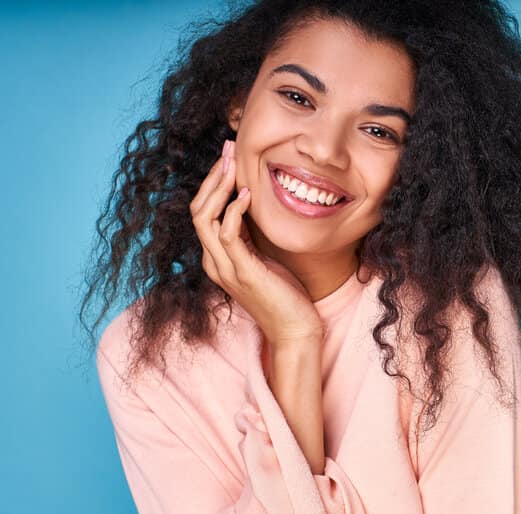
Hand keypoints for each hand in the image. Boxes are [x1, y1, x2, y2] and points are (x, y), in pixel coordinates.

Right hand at [189, 139, 323, 343]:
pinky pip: (228, 235)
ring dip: (218, 186)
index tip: (228, 156)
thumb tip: (251, 205)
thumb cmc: (285, 295)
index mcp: (217, 257)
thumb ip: (251, 236)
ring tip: (232, 162)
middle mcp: (214, 262)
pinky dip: (234, 211)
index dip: (212, 182)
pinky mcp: (243, 273)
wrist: (295, 331)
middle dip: (212, 176)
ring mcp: (225, 269)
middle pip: (197, 210)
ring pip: (205, 218)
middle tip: (228, 149)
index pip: (202, 212)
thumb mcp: (264, 258)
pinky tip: (248, 194)